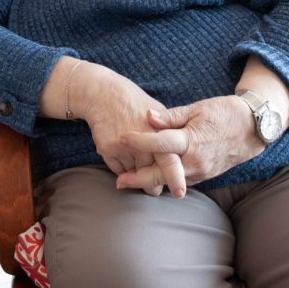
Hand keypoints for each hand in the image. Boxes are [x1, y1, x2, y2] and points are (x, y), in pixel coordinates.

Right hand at [74, 64, 173, 195]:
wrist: (104, 95)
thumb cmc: (135, 104)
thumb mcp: (158, 113)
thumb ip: (171, 133)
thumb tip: (184, 155)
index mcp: (158, 133)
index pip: (169, 162)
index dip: (175, 178)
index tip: (179, 192)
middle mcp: (141, 142)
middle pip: (150, 177)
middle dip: (154, 186)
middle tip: (156, 188)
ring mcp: (123, 147)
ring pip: (133, 176)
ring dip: (136, 176)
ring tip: (135, 163)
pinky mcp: (108, 150)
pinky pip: (118, 171)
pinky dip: (122, 168)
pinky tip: (122, 154)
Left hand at [114, 96, 263, 194]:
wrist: (253, 128)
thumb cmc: (224, 113)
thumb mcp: (197, 109)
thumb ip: (171, 116)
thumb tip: (148, 116)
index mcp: (191, 141)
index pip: (160, 143)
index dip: (139, 141)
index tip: (122, 138)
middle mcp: (195, 161)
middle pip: (161, 174)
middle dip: (138, 179)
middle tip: (119, 181)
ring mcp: (201, 171)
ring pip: (170, 181)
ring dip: (151, 182)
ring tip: (130, 181)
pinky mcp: (205, 175)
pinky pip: (182, 180)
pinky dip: (166, 180)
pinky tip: (153, 177)